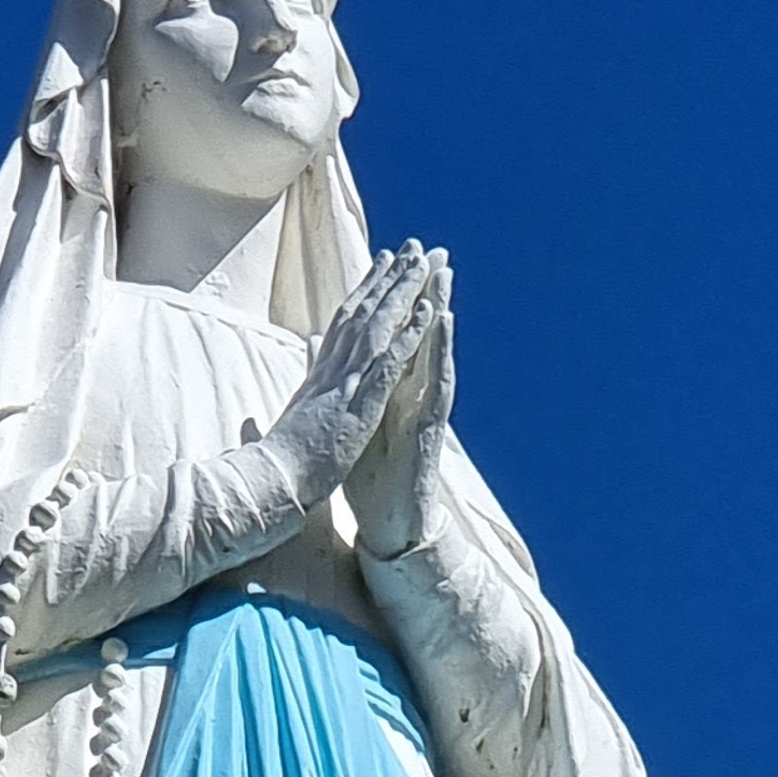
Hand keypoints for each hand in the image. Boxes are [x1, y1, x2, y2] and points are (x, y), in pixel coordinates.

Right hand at [248, 243, 437, 519]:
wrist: (271, 483)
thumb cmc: (279, 460)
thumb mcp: (290, 419)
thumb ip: (296, 389)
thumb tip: (286, 376)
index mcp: (319, 376)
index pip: (344, 323)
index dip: (363, 291)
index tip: (380, 264)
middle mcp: (333, 370)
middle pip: (364, 312)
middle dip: (388, 277)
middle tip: (410, 245)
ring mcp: (346, 384)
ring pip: (378, 326)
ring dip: (402, 291)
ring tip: (424, 260)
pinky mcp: (360, 403)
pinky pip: (389, 362)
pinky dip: (408, 333)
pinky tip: (426, 309)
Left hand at [347, 252, 453, 561]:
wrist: (389, 523)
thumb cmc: (373, 480)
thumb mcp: (354, 429)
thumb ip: (350, 397)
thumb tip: (334, 374)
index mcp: (389, 393)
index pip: (394, 340)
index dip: (394, 304)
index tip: (392, 264)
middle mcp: (411, 395)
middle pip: (419, 338)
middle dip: (424, 295)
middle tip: (431, 253)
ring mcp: (424, 409)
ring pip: (434, 353)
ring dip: (440, 314)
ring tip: (443, 276)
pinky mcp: (429, 427)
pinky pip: (437, 382)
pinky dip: (439, 351)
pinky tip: (443, 323)